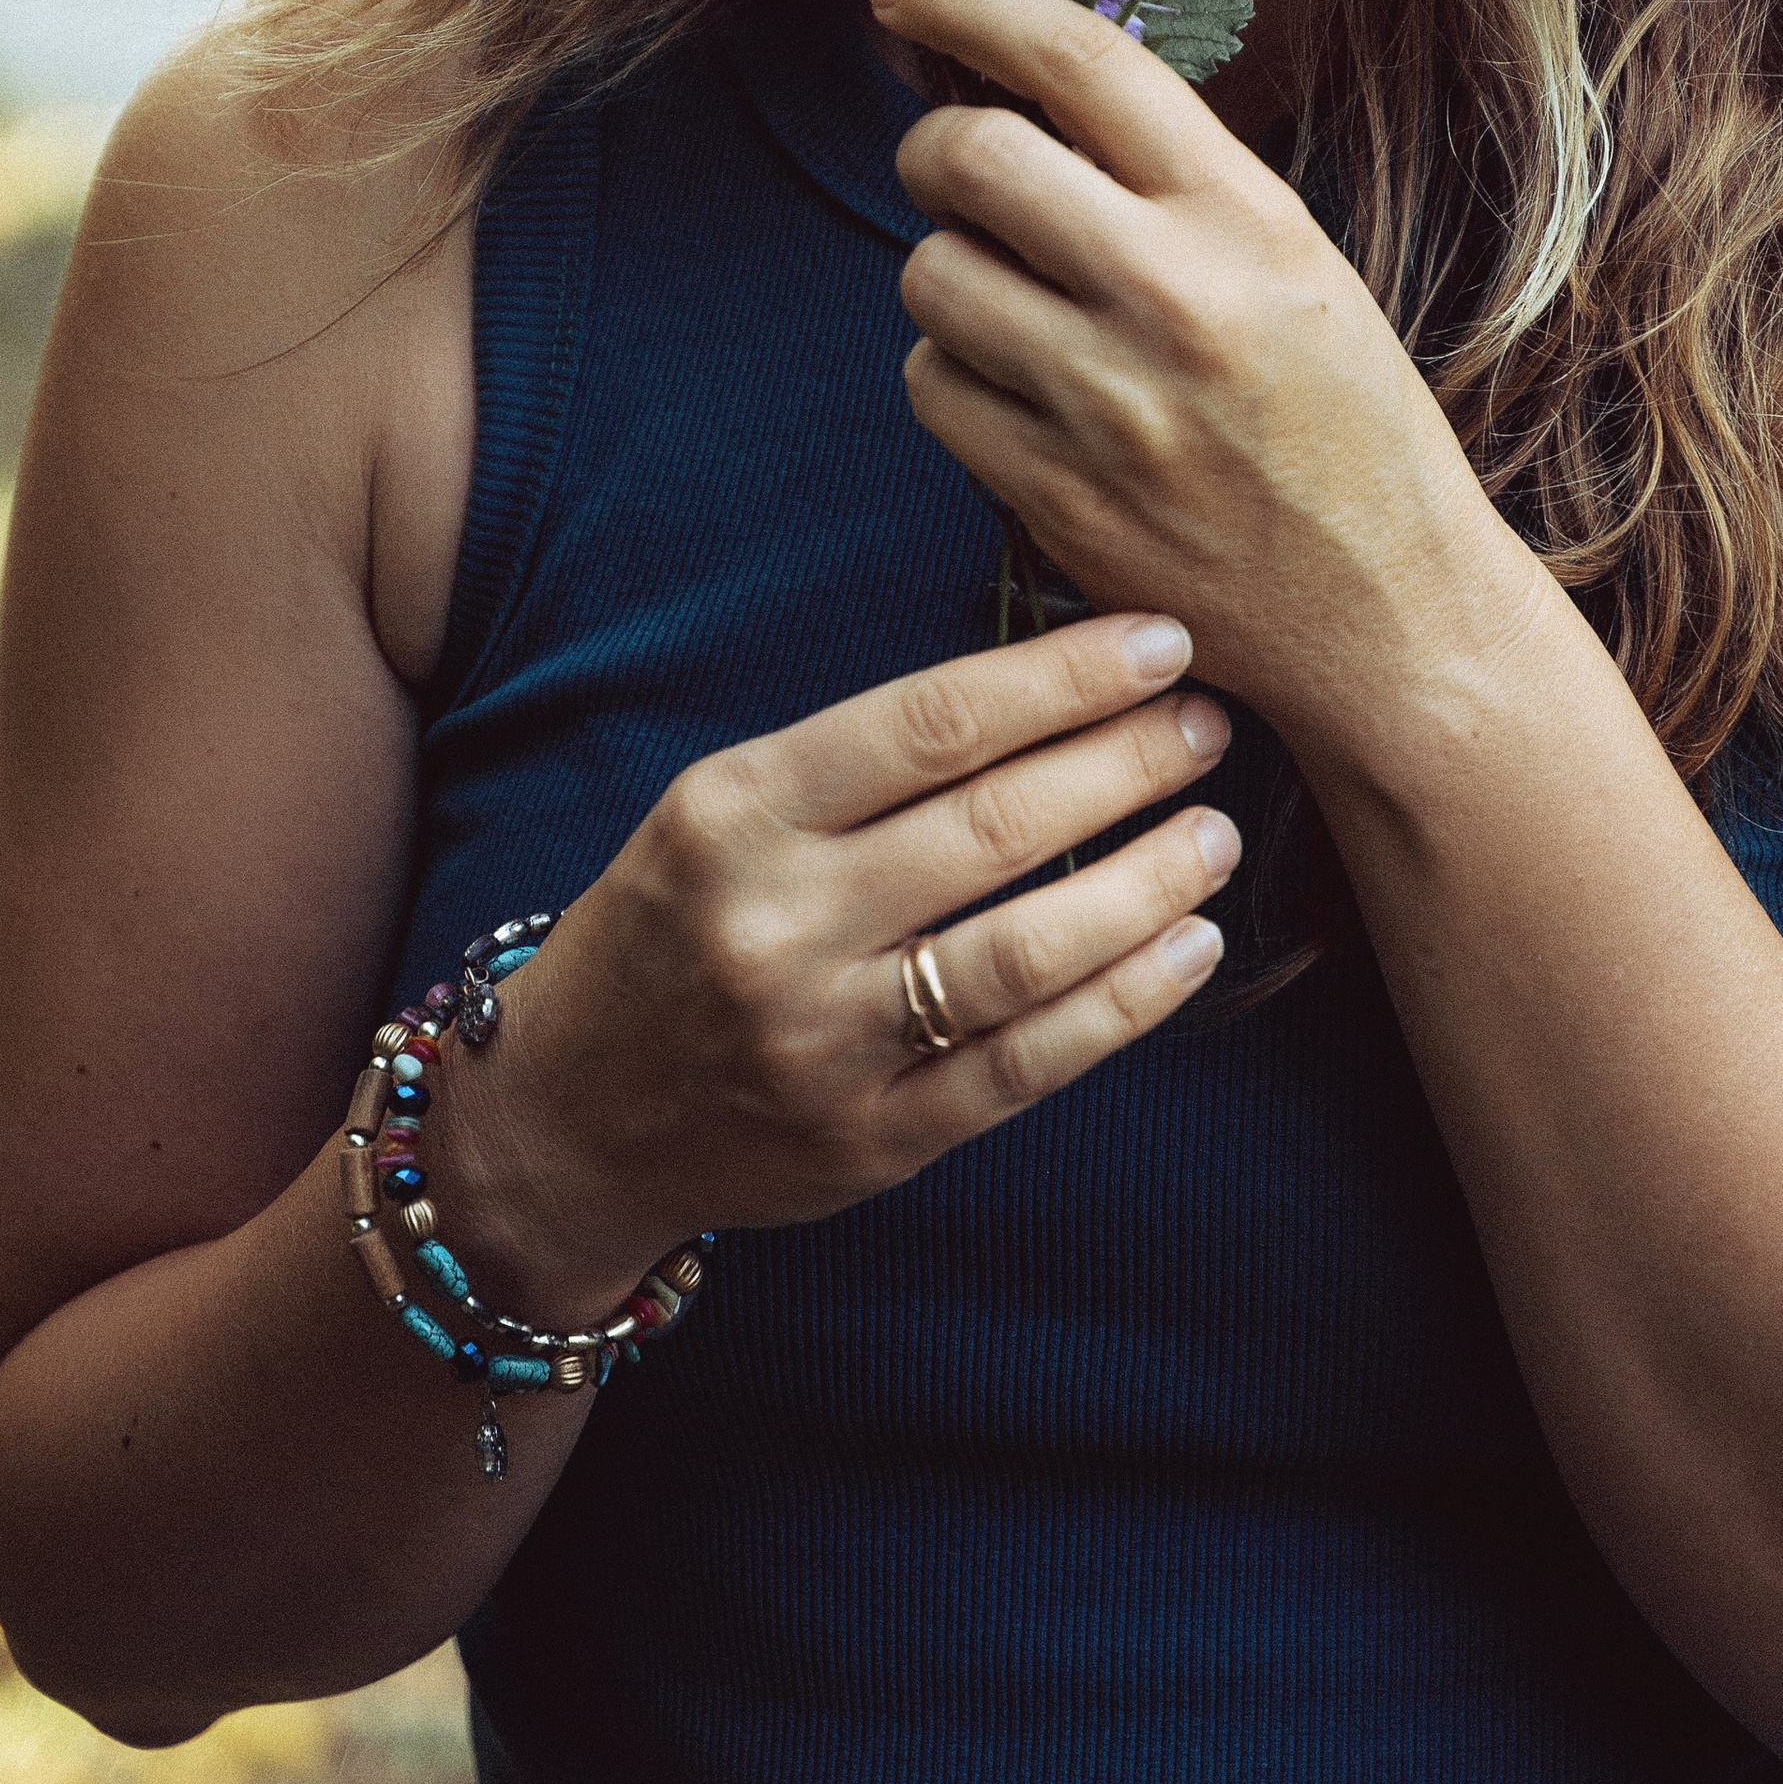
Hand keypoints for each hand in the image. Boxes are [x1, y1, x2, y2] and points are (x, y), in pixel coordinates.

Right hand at [448, 615, 1238, 1318]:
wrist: (568, 1114)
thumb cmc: (674, 924)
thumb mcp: (721, 808)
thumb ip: (859, 762)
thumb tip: (1054, 692)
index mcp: (738, 812)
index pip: (934, 723)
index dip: (1066, 677)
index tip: (1162, 644)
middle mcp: (777, 922)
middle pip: (994, 826)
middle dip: (1128, 763)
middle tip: (1211, 724)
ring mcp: (825, 1042)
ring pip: (1025, 951)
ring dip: (1146, 883)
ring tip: (1214, 834)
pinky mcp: (870, 1140)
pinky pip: (1024, 1066)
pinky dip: (1124, 1004)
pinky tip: (1190, 948)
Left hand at [875, 0, 1549, 745]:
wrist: (1392, 613)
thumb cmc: (1347, 424)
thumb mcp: (1296, 263)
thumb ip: (1172, 181)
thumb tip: (1020, 93)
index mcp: (1245, 215)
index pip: (1077, 58)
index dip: (967, 1)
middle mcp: (1174, 294)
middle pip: (967, 156)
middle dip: (933, 151)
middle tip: (951, 174)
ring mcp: (1108, 402)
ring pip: (929, 277)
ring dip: (948, 278)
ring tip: (1015, 309)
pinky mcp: (1056, 495)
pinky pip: (932, 389)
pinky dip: (953, 379)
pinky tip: (1019, 397)